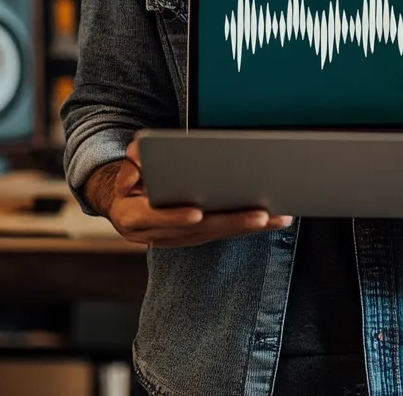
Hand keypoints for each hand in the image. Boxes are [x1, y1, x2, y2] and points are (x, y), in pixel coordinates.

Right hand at [91, 137, 292, 247]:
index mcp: (135, 219)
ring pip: (217, 235)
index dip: (176, 218)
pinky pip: (223, 233)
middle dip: (231, 223)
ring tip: (276, 218)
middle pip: (199, 231)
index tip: (197, 214)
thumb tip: (135, 172)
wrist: (127, 205)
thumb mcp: (126, 167)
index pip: (158, 220)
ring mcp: (180, 238)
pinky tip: (272, 219)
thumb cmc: (131, 181)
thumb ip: (130, 165)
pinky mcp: (197, 236)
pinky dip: (246, 226)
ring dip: (247, 227)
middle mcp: (158, 234)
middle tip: (260, 216)